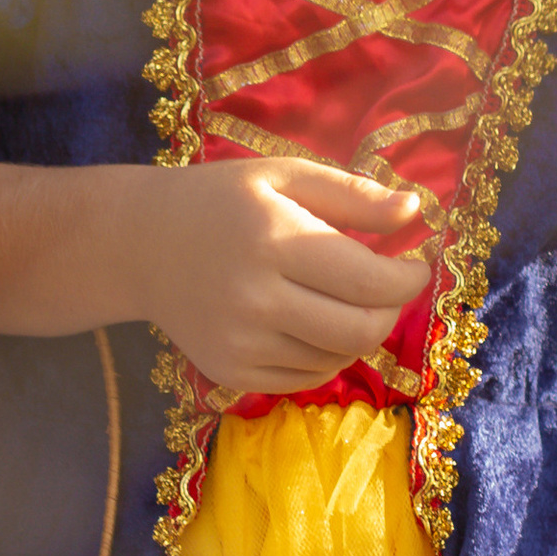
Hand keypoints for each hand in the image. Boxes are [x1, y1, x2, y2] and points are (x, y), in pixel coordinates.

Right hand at [123, 157, 427, 399]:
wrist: (140, 246)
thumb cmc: (221, 201)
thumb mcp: (283, 177)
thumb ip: (352, 196)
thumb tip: (415, 211)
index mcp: (273, 241)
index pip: (370, 282)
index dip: (408, 278)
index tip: (416, 263)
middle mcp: (255, 300)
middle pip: (361, 330)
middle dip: (391, 310)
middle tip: (388, 287)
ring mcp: (240, 344)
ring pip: (338, 358)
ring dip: (359, 332)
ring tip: (343, 298)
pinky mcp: (230, 373)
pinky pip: (307, 378)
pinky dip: (327, 355)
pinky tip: (313, 322)